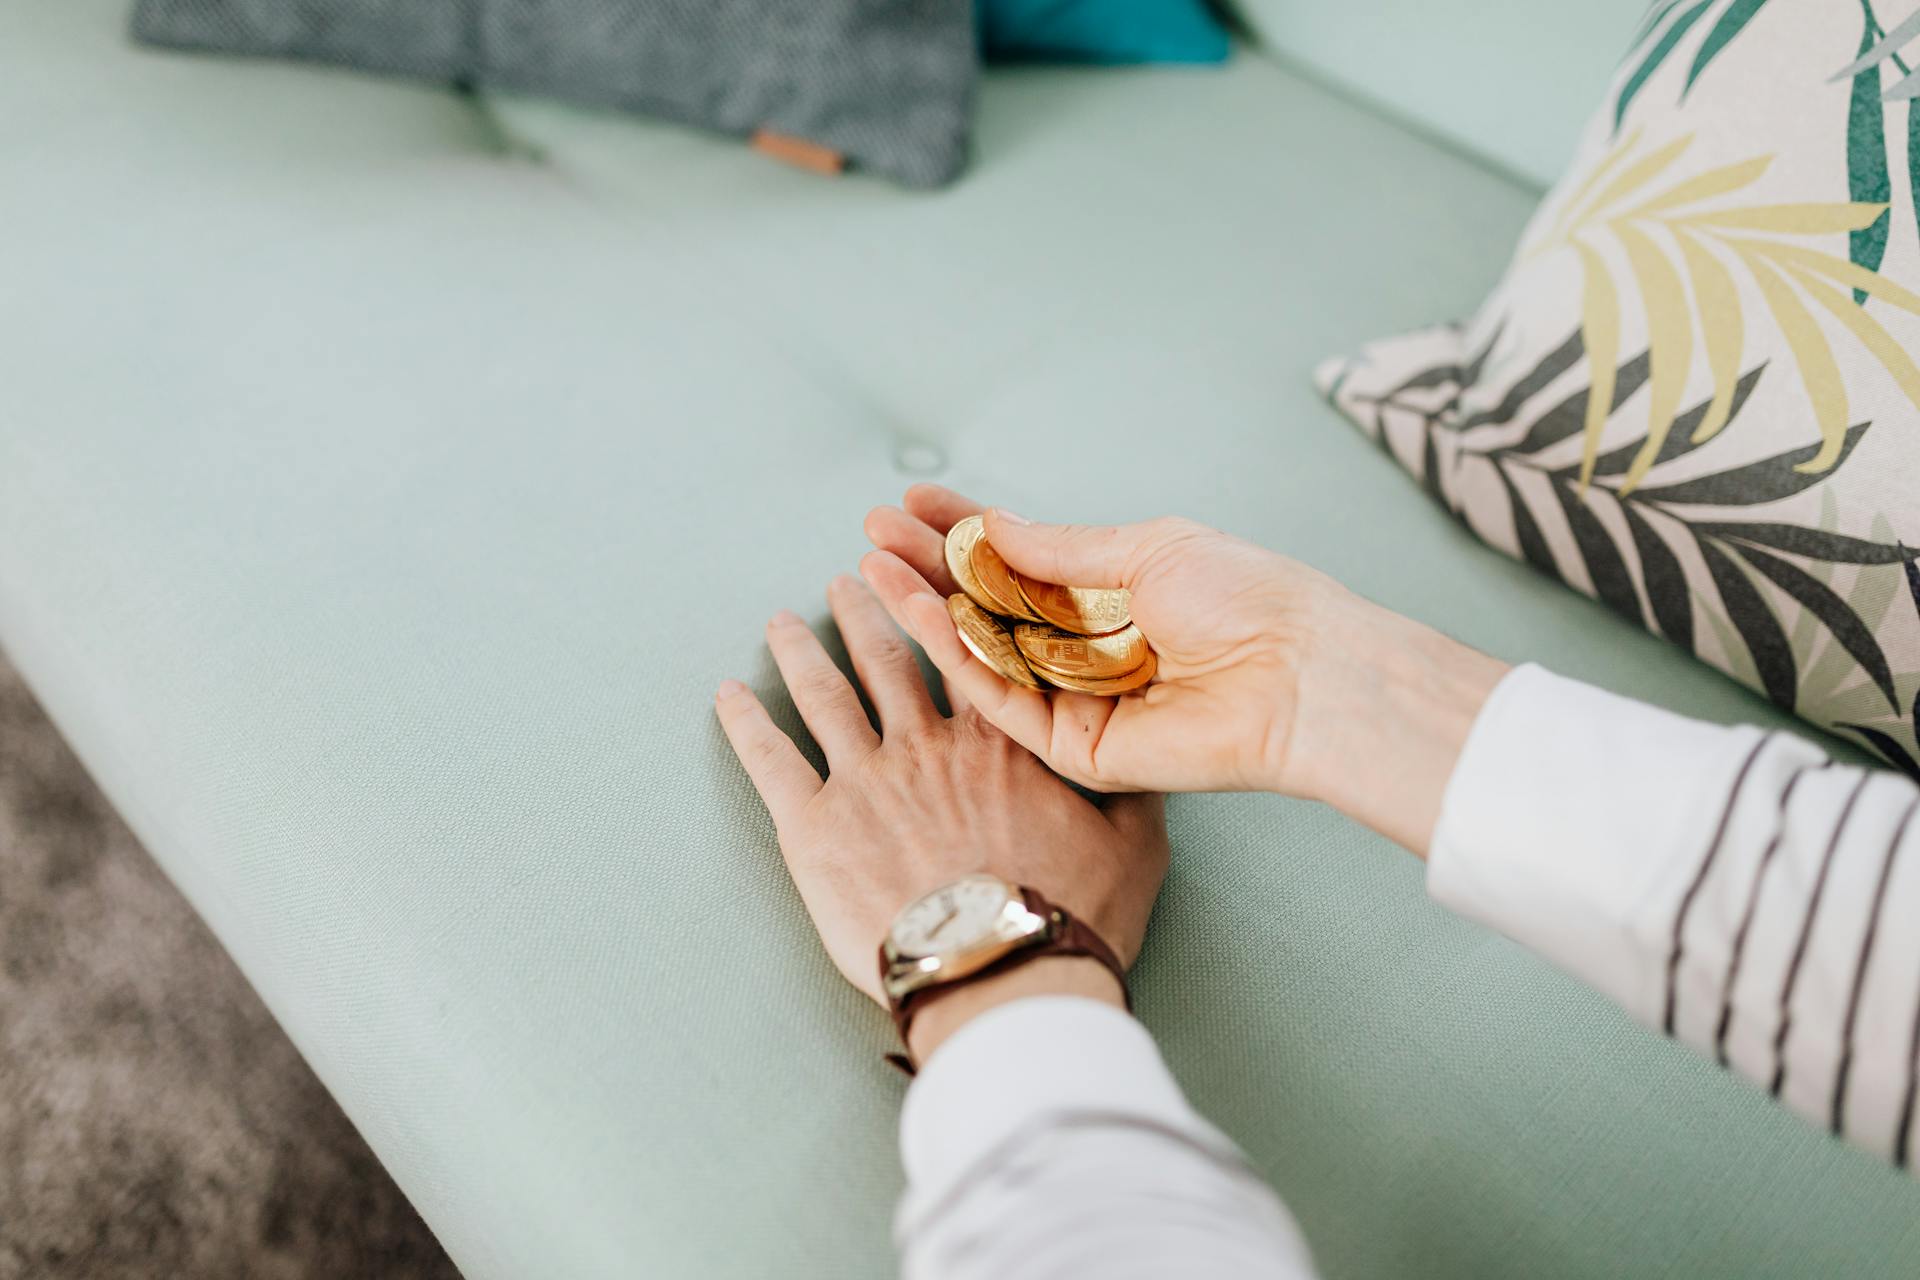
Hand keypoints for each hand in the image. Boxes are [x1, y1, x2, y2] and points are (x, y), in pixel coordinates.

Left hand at [714, 575, 1168, 1056]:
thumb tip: (1140, 756)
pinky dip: (745, 722)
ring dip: (801, 650)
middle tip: (847, 577)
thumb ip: (1131, 791)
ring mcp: (865, 778)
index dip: (940, 611)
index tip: (924, 576)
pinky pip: (770, 759)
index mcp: (997, 740)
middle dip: (865, 610)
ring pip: (825, 695)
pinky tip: (727, 694)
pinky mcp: (813, 825)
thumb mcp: (1134, 847)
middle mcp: (926, 744)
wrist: (1000, 970)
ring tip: (782, 621)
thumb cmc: (1069, 916)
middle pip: (886, 659)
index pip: (963, 652)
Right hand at [862, 486, 1509, 854]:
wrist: (1300, 672)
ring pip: (984, 656)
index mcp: (1111, 596)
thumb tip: (992, 525)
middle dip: (929, 570)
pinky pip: (1004, 702)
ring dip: (926, 611)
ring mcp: (1078, 700)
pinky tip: (925, 616)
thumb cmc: (1245, 600)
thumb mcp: (1146, 548)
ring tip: (873, 569)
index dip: (964, 531)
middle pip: (989, 609)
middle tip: (870, 533)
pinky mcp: (1076, 750)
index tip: (911, 501)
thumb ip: (1062, 548)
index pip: (1019, 563)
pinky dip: (961, 660)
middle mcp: (1087, 649)